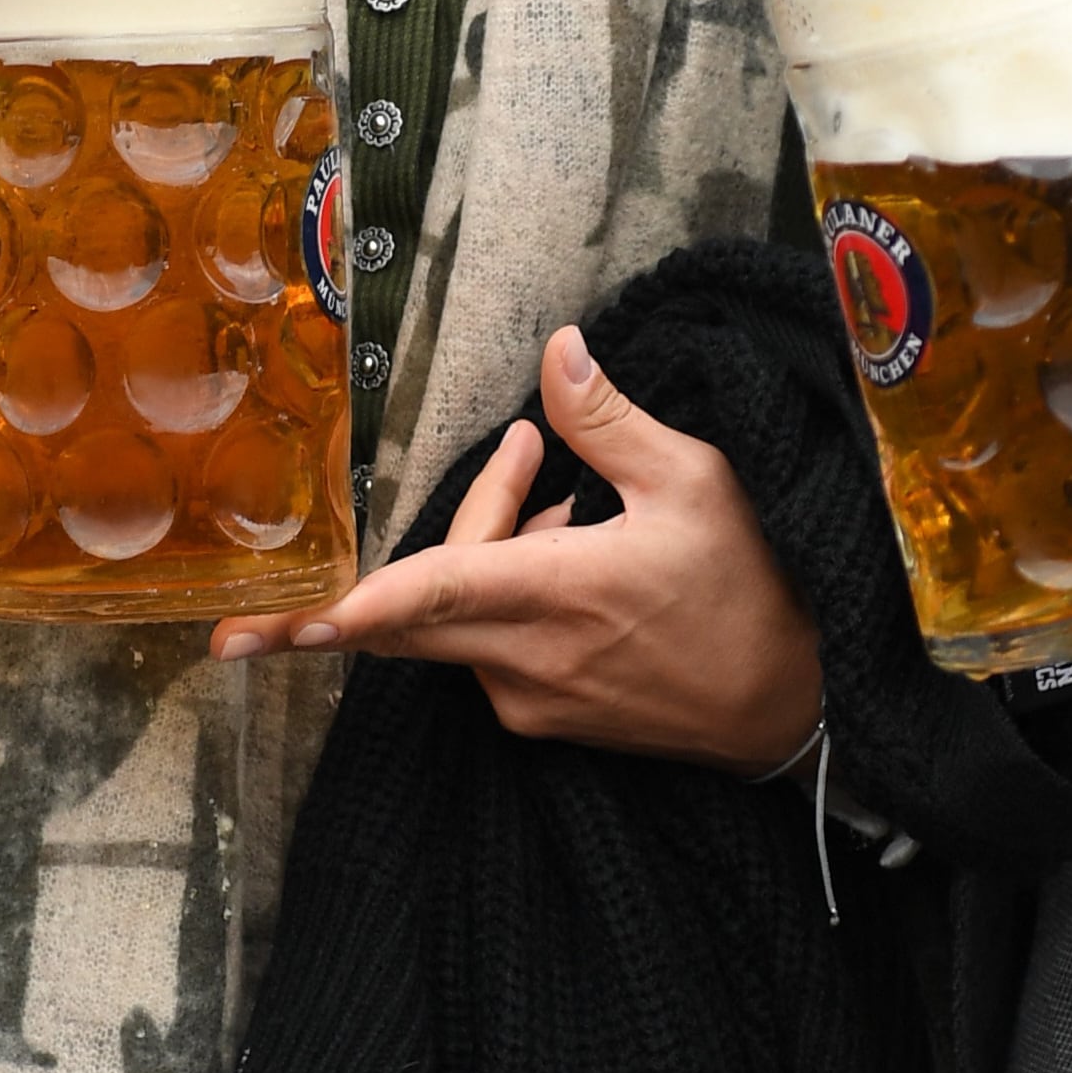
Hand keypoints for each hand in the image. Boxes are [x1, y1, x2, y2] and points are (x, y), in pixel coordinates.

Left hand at [215, 327, 824, 765]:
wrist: (797, 709)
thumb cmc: (757, 589)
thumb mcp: (696, 482)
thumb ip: (607, 421)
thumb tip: (555, 351)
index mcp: (557, 594)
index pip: (429, 598)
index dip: (347, 610)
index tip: (274, 627)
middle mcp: (527, 659)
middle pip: (408, 614)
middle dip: (376, 570)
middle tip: (484, 478)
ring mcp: (530, 699)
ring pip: (451, 623)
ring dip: (481, 557)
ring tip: (571, 503)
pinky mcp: (543, 721)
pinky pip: (487, 651)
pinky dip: (505, 601)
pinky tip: (574, 560)